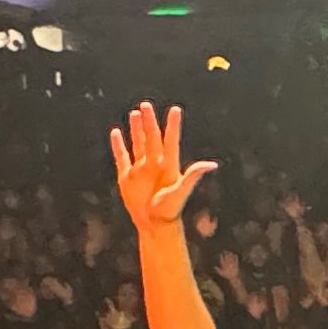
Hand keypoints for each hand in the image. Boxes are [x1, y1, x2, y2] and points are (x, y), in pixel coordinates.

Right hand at [107, 104, 215, 231]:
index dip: (173, 125)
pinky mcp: (127, 176)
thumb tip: (211, 165)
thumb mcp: (181, 191)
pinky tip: (116, 132)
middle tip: (146, 105)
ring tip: (135, 113)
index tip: (175, 109)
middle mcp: (154, 163)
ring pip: (138, 144)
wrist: (153, 223)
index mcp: (168, 164)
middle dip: (149, 122)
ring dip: (136, 130)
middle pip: (152, 138)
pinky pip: (122, 156)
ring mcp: (140, 169)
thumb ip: (193, 176)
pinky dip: (118, 145)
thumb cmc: (169, 210)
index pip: (170, 140)